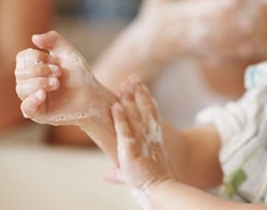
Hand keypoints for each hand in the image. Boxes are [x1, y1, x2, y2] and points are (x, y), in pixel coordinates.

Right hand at [15, 31, 113, 126]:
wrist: (93, 96)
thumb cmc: (79, 75)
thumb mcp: (68, 53)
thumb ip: (54, 40)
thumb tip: (34, 37)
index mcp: (34, 68)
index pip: (22, 58)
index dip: (38, 56)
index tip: (56, 61)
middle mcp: (30, 83)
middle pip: (20, 72)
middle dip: (40, 69)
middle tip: (59, 72)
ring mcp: (33, 99)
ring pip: (21, 89)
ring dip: (40, 82)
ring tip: (57, 83)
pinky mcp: (39, 114)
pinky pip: (26, 108)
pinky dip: (32, 99)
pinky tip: (43, 94)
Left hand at [110, 76, 171, 190]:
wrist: (161, 189)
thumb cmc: (153, 181)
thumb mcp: (137, 170)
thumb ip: (120, 170)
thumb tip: (106, 174)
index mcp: (154, 137)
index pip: (151, 112)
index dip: (146, 97)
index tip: (141, 85)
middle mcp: (150, 135)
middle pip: (144, 108)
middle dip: (138, 92)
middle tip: (132, 77)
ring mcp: (141, 141)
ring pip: (135, 115)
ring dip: (129, 99)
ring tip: (124, 84)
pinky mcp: (131, 150)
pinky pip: (125, 131)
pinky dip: (120, 119)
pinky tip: (115, 107)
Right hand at [127, 0, 255, 62]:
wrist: (146, 49)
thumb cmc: (151, 23)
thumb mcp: (155, 1)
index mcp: (182, 13)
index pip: (204, 7)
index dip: (220, 4)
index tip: (235, 0)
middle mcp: (189, 28)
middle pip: (214, 25)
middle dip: (231, 23)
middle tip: (251, 20)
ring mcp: (193, 42)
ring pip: (217, 41)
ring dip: (235, 38)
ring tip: (251, 34)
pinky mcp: (197, 53)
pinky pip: (217, 54)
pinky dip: (232, 52)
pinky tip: (246, 51)